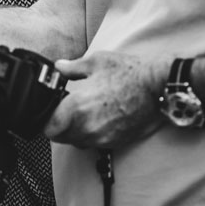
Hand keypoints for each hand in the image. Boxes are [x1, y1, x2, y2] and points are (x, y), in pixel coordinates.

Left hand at [43, 51, 165, 147]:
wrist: (158, 88)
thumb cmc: (129, 73)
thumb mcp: (96, 62)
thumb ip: (72, 68)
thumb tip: (58, 67)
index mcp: (77, 108)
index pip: (48, 128)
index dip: (45, 119)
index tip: (49, 111)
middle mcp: (87, 128)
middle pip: (60, 138)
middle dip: (58, 125)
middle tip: (63, 111)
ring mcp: (102, 138)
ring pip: (77, 142)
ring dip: (74, 131)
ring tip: (81, 114)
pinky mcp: (115, 142)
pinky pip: (94, 143)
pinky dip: (91, 134)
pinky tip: (99, 118)